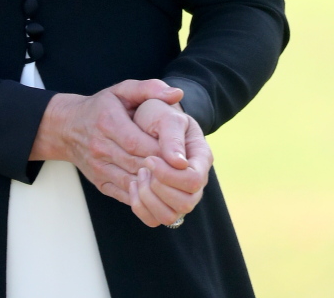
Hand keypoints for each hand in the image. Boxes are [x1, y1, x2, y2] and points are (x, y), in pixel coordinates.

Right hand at [30, 79, 183, 204]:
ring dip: (155, 185)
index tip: (180, 152)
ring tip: (175, 181)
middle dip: (162, 169)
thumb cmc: (100, 107)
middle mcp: (100, 147)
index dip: (161, 151)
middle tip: (184, 170)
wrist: (67, 127)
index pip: (138, 142)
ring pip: (132, 182)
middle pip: (137, 164)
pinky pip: (125, 195)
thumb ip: (150, 89)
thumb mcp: (122, 91)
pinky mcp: (100, 183)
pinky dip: (143, 196)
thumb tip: (177, 94)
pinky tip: (158, 190)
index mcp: (108, 122)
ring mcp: (99, 167)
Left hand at [128, 104, 212, 226]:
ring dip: (149, 199)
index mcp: (201, 157)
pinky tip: (132, 185)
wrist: (145, 118)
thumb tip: (179, 163)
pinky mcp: (162, 202)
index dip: (170, 175)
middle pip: (185, 204)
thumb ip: (172, 135)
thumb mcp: (165, 116)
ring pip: (170, 217)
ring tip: (138, 176)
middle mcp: (194, 181)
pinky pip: (154, 220)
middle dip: (160, 187)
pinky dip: (141, 207)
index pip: (194, 180)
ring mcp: (180, 194)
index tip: (149, 158)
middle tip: (144, 166)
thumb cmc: (157, 114)